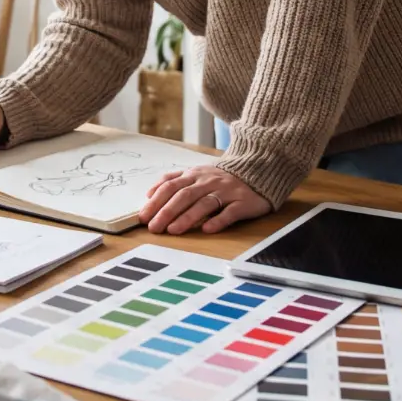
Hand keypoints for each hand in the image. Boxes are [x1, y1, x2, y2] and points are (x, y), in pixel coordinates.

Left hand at [139, 166, 271, 234]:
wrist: (258, 170)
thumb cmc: (221, 178)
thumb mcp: (196, 173)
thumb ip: (173, 180)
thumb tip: (150, 193)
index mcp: (195, 175)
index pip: (171, 186)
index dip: (156, 201)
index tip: (143, 216)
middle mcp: (208, 181)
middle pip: (184, 195)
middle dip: (167, 212)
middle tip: (154, 227)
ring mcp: (226, 191)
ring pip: (205, 204)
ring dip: (187, 217)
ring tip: (174, 230)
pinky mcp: (243, 202)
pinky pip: (230, 212)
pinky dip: (218, 221)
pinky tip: (207, 229)